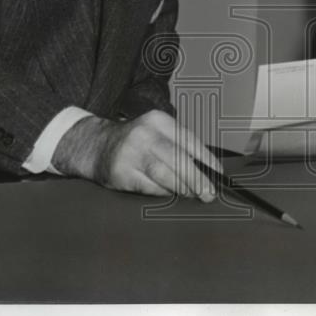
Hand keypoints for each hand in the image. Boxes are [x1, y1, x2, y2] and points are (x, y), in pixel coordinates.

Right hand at [52, 110, 222, 200]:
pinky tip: (171, 194)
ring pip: (165, 174)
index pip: (188, 140)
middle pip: (178, 159)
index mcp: (158, 120)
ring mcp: (131, 154)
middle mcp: (144, 134)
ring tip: (194, 195)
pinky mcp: (122, 173)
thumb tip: (207, 169)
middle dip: (197, 178)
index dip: (206, 159)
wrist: (96, 146)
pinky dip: (163, 192)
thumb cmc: (135, 142)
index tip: (218, 173)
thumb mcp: (156, 132)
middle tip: (209, 192)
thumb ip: (178, 146)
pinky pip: (150, 187)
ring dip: (183, 188)